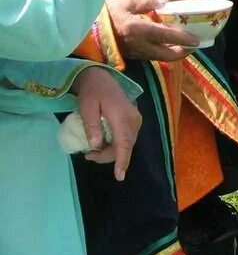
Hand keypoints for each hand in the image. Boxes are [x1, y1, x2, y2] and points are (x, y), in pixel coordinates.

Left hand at [73, 66, 141, 181]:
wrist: (100, 78)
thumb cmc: (92, 92)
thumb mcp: (86, 107)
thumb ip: (91, 126)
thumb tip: (96, 145)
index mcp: (122, 116)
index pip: (124, 143)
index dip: (122, 161)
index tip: (119, 176)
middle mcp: (133, 120)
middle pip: (125, 146)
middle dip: (108, 156)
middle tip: (87, 155)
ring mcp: (135, 120)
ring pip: (126, 144)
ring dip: (111, 151)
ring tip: (91, 151)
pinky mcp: (133, 120)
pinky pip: (126, 138)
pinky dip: (115, 145)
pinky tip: (102, 142)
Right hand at [106, 0, 199, 61]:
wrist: (84, 30)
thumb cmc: (104, 14)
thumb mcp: (125, 2)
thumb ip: (146, 1)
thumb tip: (163, 2)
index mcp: (139, 29)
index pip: (167, 36)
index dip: (184, 39)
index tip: (196, 40)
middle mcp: (139, 44)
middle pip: (167, 55)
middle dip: (183, 52)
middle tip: (193, 45)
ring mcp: (135, 52)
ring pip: (160, 58)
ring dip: (173, 54)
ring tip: (184, 46)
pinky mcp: (131, 55)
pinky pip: (151, 56)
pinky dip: (162, 52)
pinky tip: (167, 45)